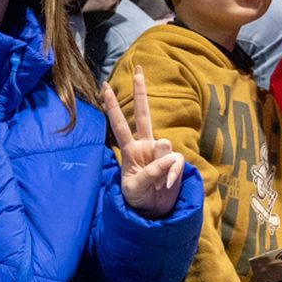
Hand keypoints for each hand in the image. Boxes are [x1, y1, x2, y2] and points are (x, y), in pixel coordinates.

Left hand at [103, 66, 186, 218]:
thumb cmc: (138, 198)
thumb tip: (168, 155)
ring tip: (158, 184)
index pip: (120, 125)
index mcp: (130, 150)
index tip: (104, 87)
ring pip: (164, 145)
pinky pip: (176, 161)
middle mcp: (145, 146)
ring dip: (161, 166)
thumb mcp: (136, 188)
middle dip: (140, 92)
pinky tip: (167, 185)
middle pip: (144, 114)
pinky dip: (172, 174)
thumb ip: (150, 172)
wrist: (154, 212)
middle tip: (138, 69)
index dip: (112, 107)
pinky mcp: (175, 162)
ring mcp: (161, 153)